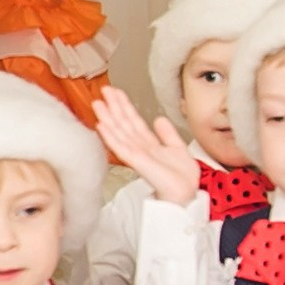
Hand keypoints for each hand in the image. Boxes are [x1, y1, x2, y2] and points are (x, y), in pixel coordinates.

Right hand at [93, 88, 200, 206]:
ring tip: (97, 103)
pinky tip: (102, 125)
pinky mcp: (138, 162)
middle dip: (114, 107)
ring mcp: (137, 154)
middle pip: (124, 123)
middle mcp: (140, 147)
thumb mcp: (178, 148)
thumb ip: (167, 134)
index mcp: (150, 144)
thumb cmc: (181, 177)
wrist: (186, 194)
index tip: (116, 92)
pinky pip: (122, 147)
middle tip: (104, 90)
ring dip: (108, 117)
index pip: (134, 121)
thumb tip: (158, 118)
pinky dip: (111, 136)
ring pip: (119, 132)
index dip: (125, 106)